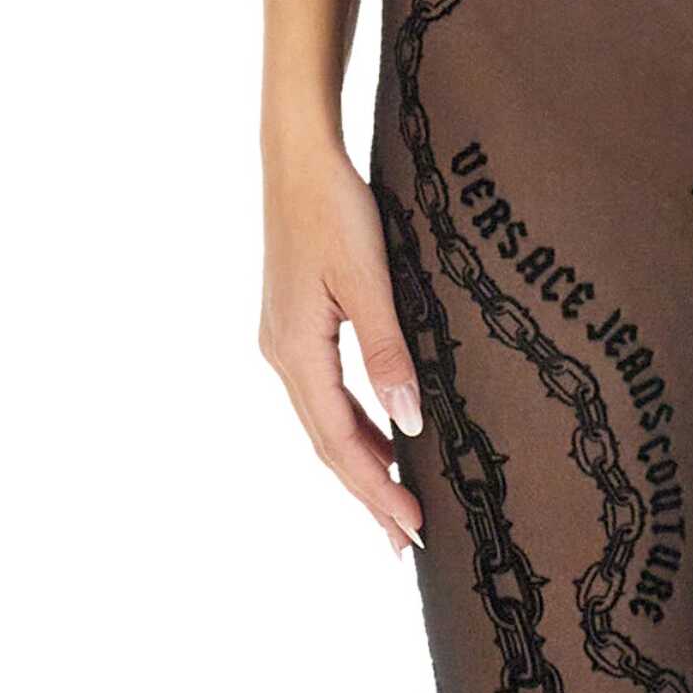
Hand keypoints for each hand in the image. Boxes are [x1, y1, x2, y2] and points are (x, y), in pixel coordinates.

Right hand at [259, 139, 427, 557]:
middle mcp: (281, 354)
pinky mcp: (294, 322)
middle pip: (327, 442)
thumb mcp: (368, 277)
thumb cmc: (335, 206)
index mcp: (294, 351)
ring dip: (361, 460)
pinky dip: (352, 422)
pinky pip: (324, 391)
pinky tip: (378, 431)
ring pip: (325, 419)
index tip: (412, 528)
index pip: (339, 442)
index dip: (377, 488)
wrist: (298, 154)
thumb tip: (408, 424)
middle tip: (406, 539)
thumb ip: (387, 351)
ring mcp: (284, 339)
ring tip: (397, 500)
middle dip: (367, 491)